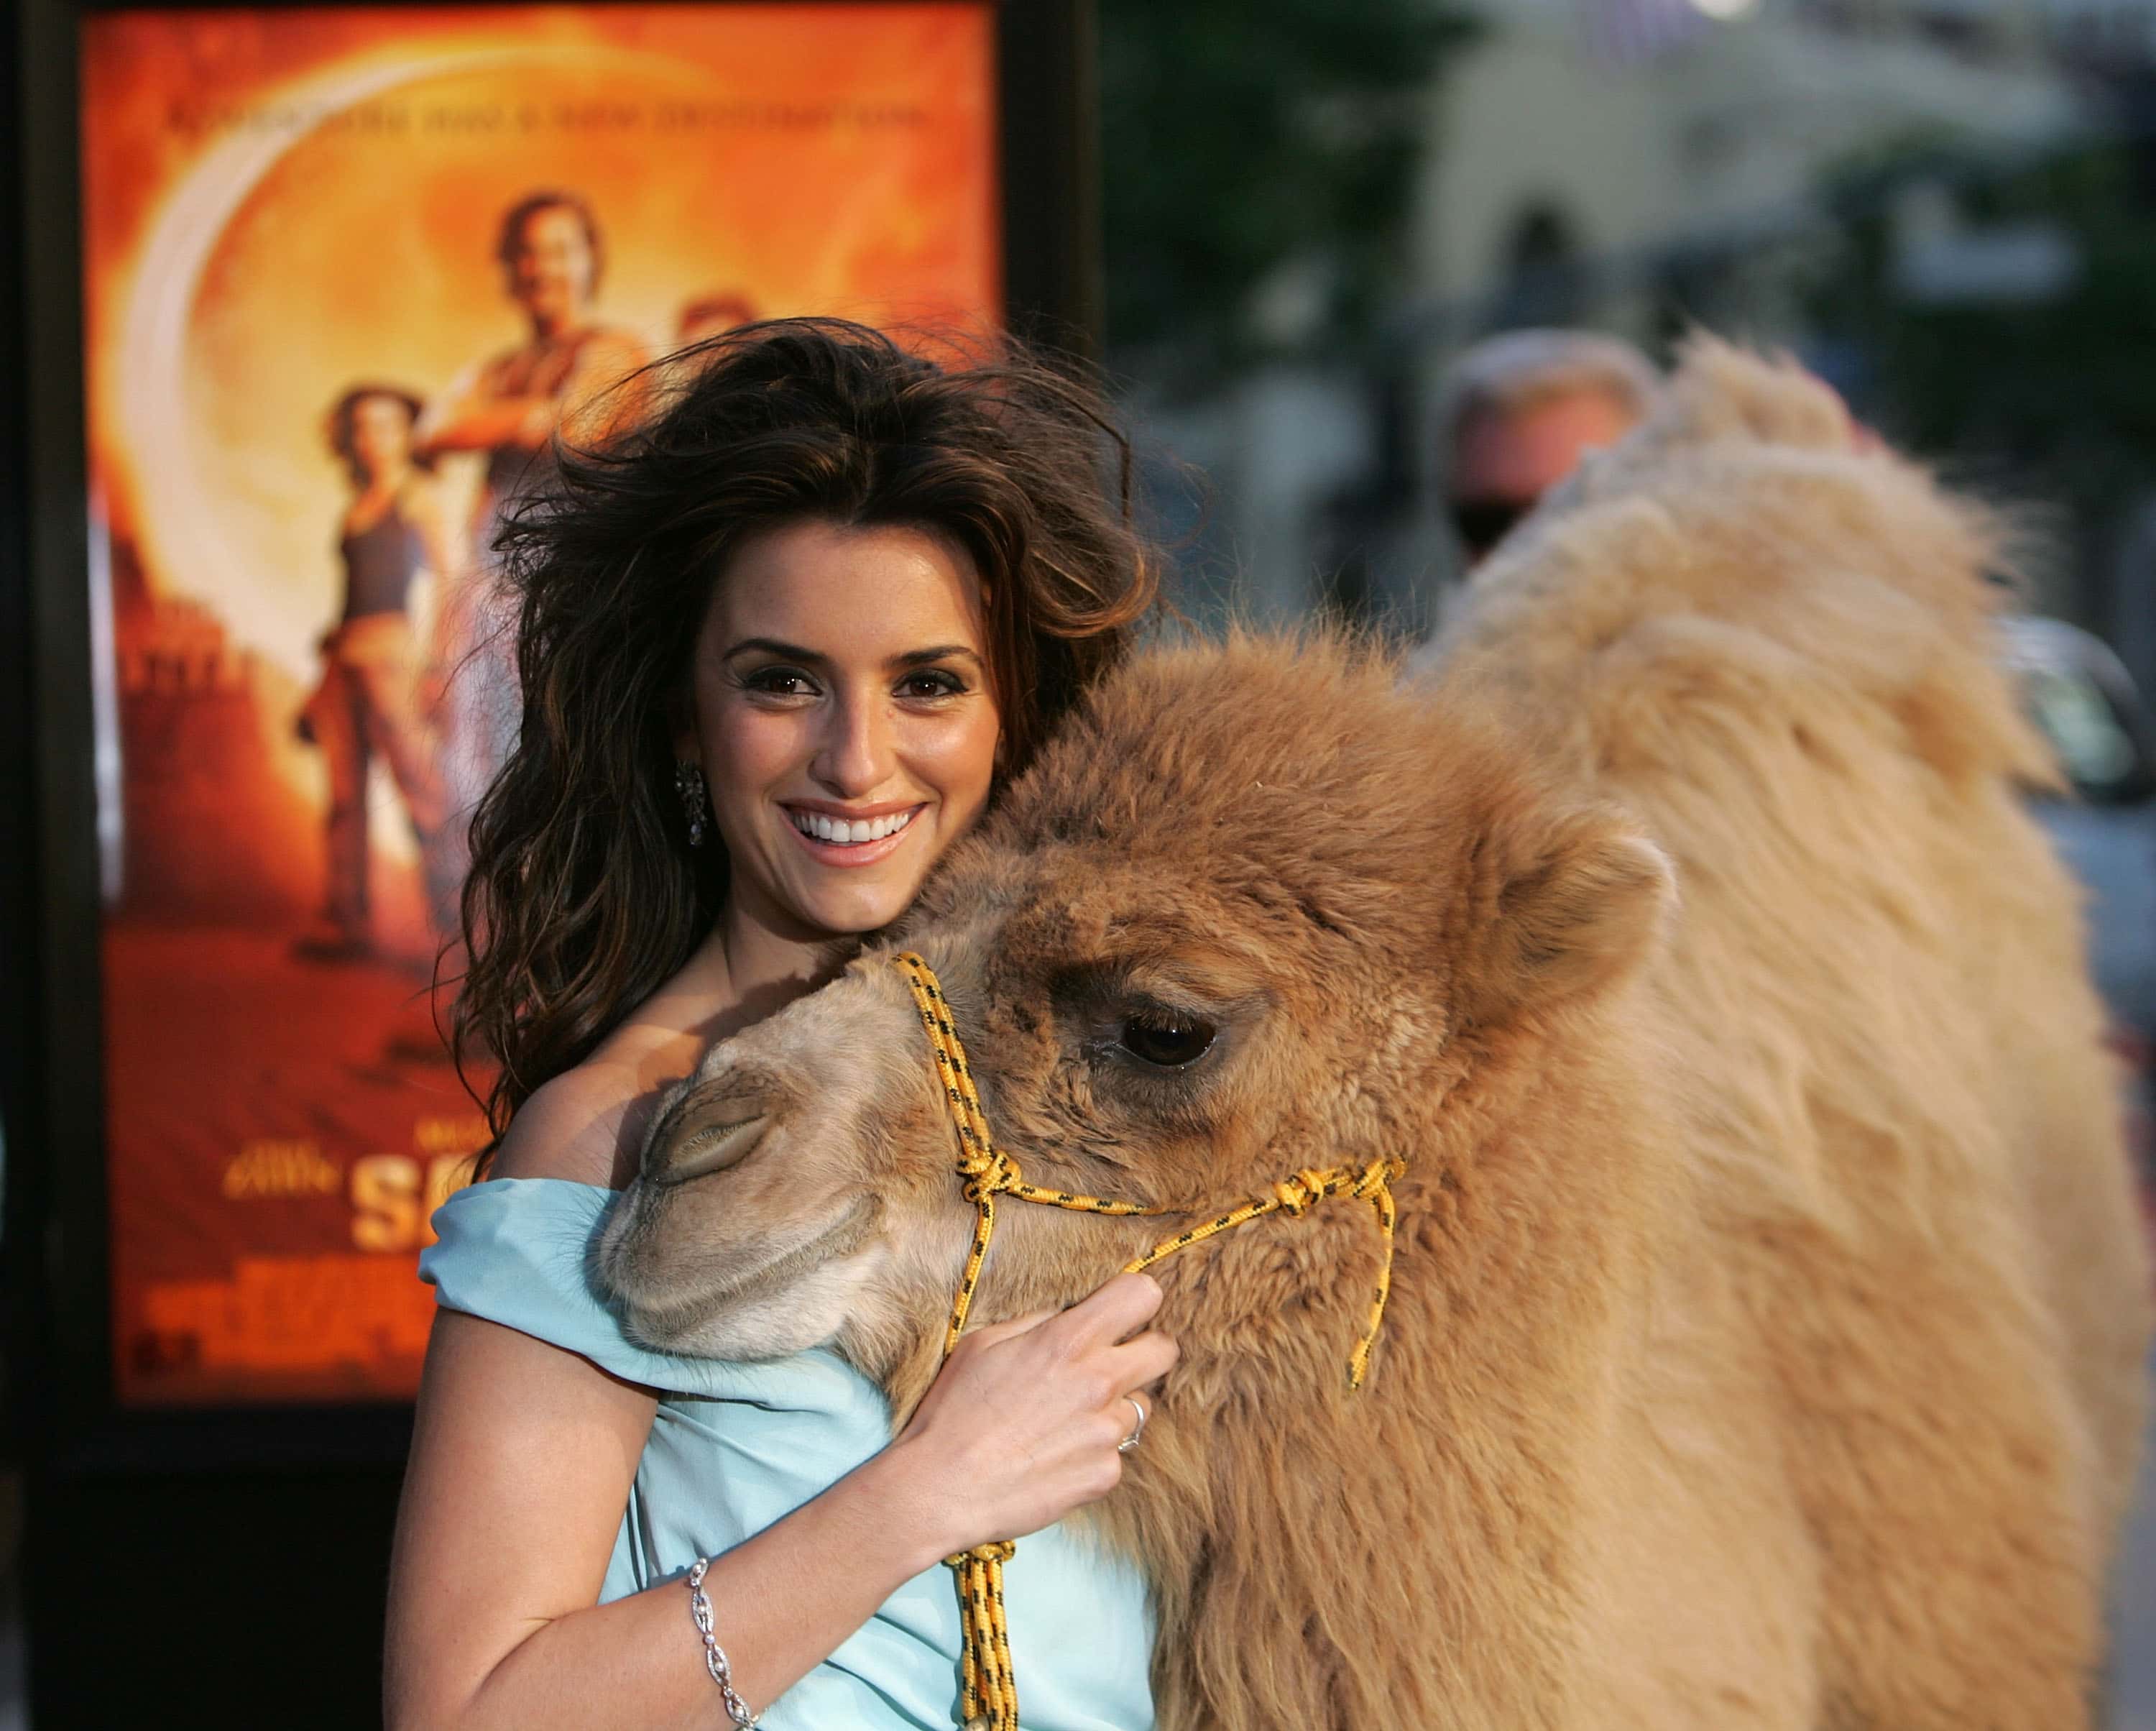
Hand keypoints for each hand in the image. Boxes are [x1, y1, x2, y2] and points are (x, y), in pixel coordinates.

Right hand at [875, 1272, 1176, 1564]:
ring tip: (1064, 1423)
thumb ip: (1038, 1324)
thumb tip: (1070, 1317)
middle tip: (1114, 1364)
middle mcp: (1098, 1382)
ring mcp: (1106, 1432)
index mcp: (1068, 1340)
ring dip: (1112, 1409)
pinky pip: (1116, 1453)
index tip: (1121, 1313)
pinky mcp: (1105, 1474)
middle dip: (1145, 1351)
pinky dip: (1094, 1453)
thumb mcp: (984, 1343)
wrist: (942, 1488)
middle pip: (1164, 1351)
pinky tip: (1056, 1457)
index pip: (1141, 1295)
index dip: (1134, 1301)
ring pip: (1138, 1407)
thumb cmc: (954, 1412)